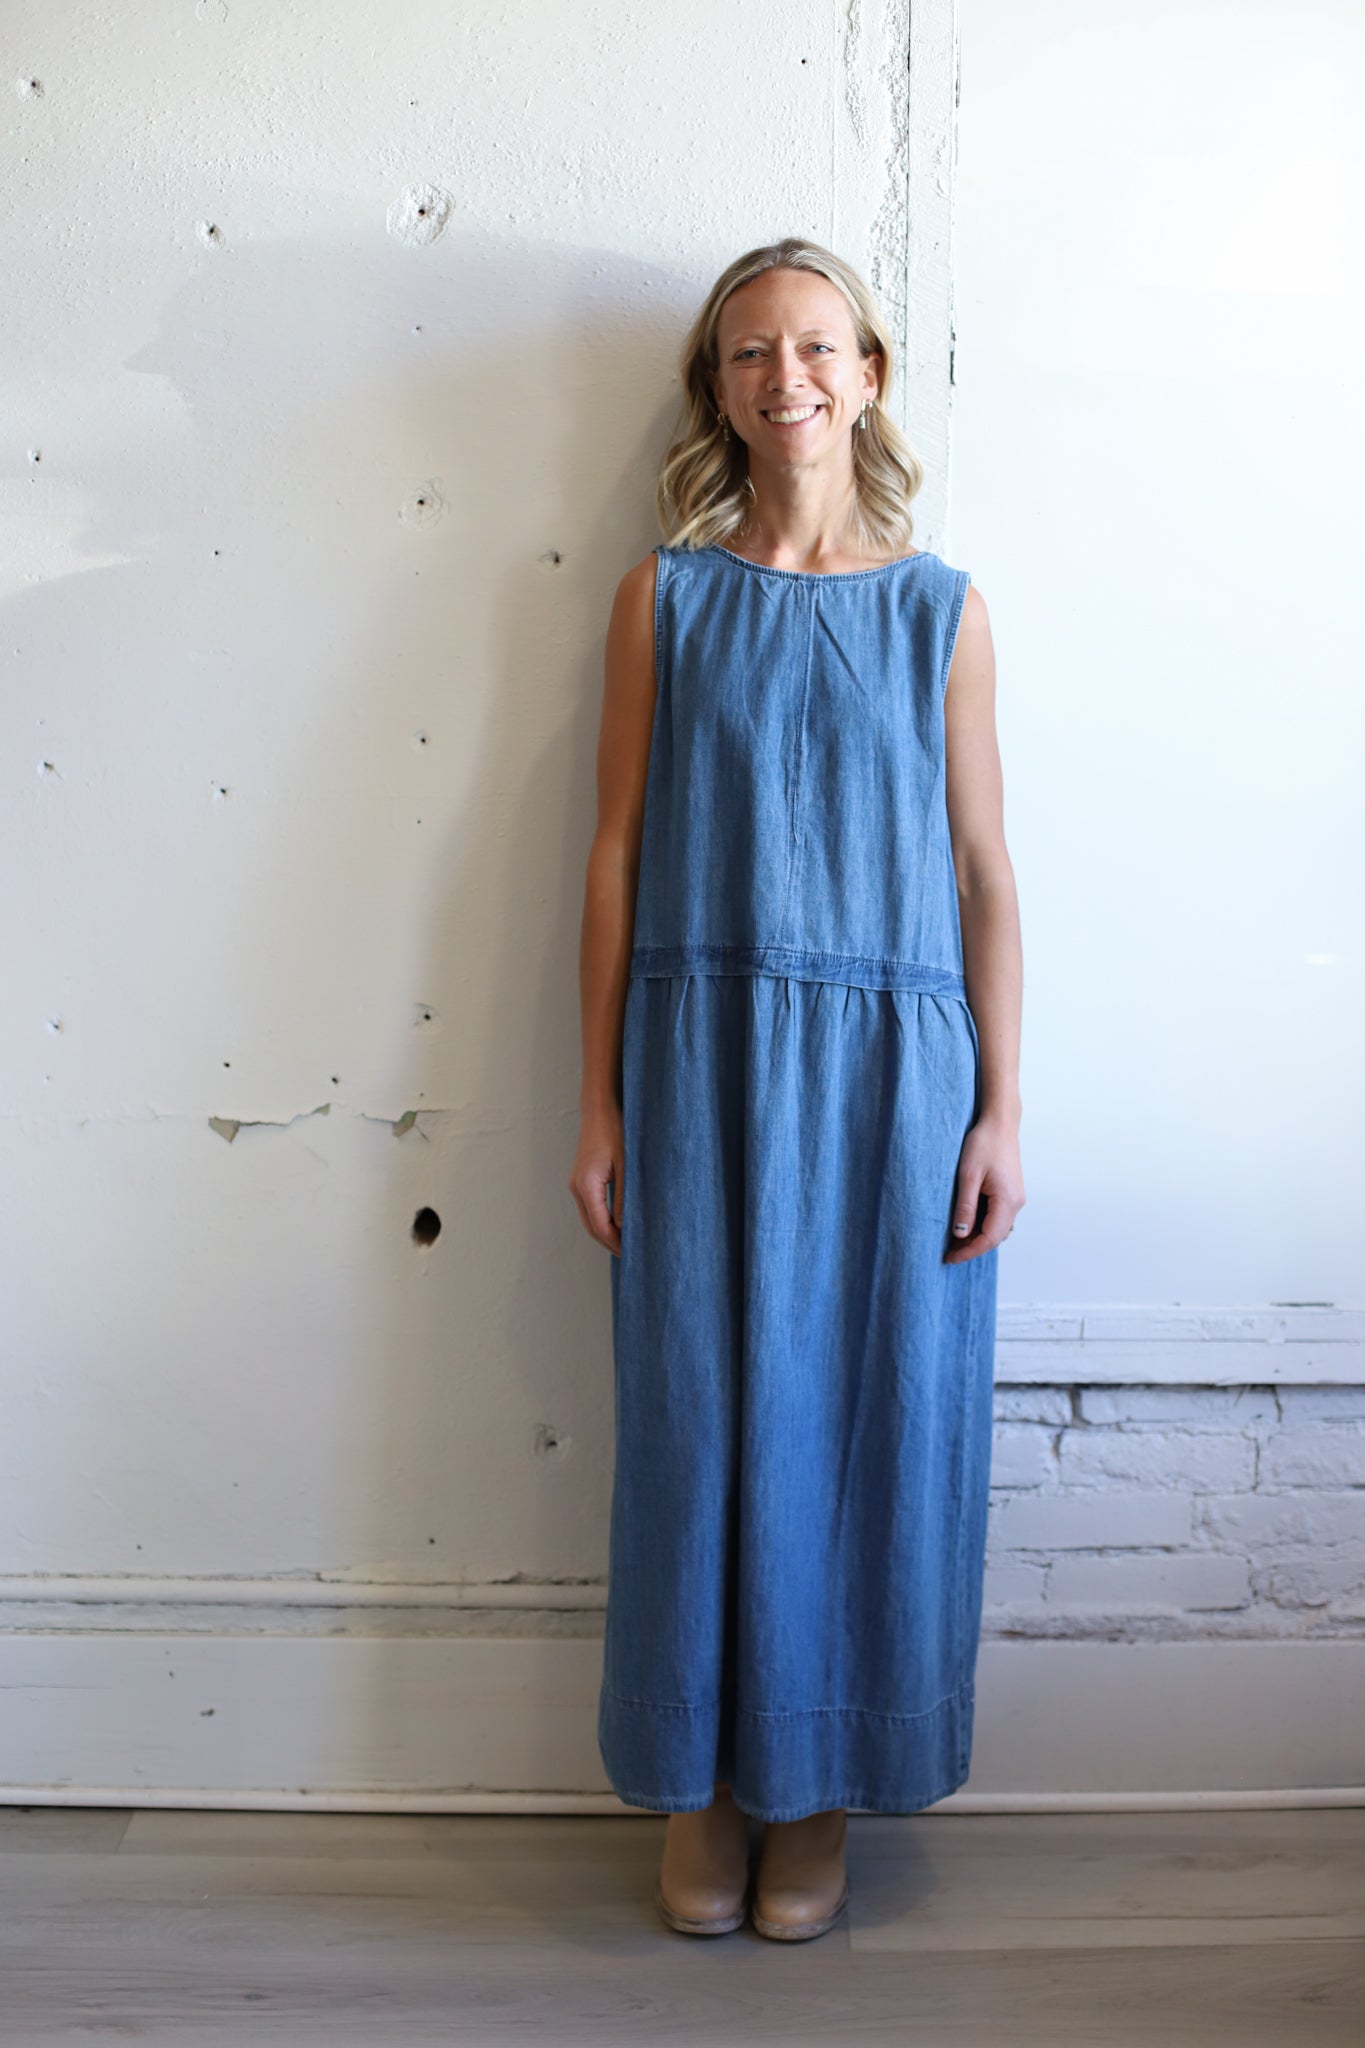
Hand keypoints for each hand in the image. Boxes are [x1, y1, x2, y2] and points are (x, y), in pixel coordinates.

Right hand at [568, 1103, 624, 1256]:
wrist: (600, 1110)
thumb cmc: (615, 1132)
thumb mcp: (627, 1167)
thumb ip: (625, 1198)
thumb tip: (626, 1226)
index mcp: (587, 1186)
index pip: (600, 1226)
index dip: (615, 1243)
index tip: (632, 1253)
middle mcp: (576, 1188)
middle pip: (591, 1227)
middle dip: (609, 1243)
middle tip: (630, 1255)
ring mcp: (576, 1184)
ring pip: (589, 1219)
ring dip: (605, 1233)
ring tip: (625, 1243)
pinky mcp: (581, 1179)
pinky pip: (589, 1208)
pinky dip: (601, 1220)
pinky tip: (616, 1224)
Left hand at [943, 1112, 1023, 1263]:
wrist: (1000, 1123)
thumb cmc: (983, 1144)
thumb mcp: (968, 1175)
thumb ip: (965, 1207)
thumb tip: (960, 1234)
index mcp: (1008, 1201)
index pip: (989, 1238)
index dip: (969, 1251)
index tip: (949, 1258)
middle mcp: (1016, 1203)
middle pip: (995, 1237)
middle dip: (972, 1247)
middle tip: (948, 1251)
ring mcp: (1015, 1198)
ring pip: (997, 1228)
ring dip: (977, 1236)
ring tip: (953, 1239)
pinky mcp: (1010, 1192)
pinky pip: (998, 1217)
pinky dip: (983, 1225)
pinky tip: (966, 1222)